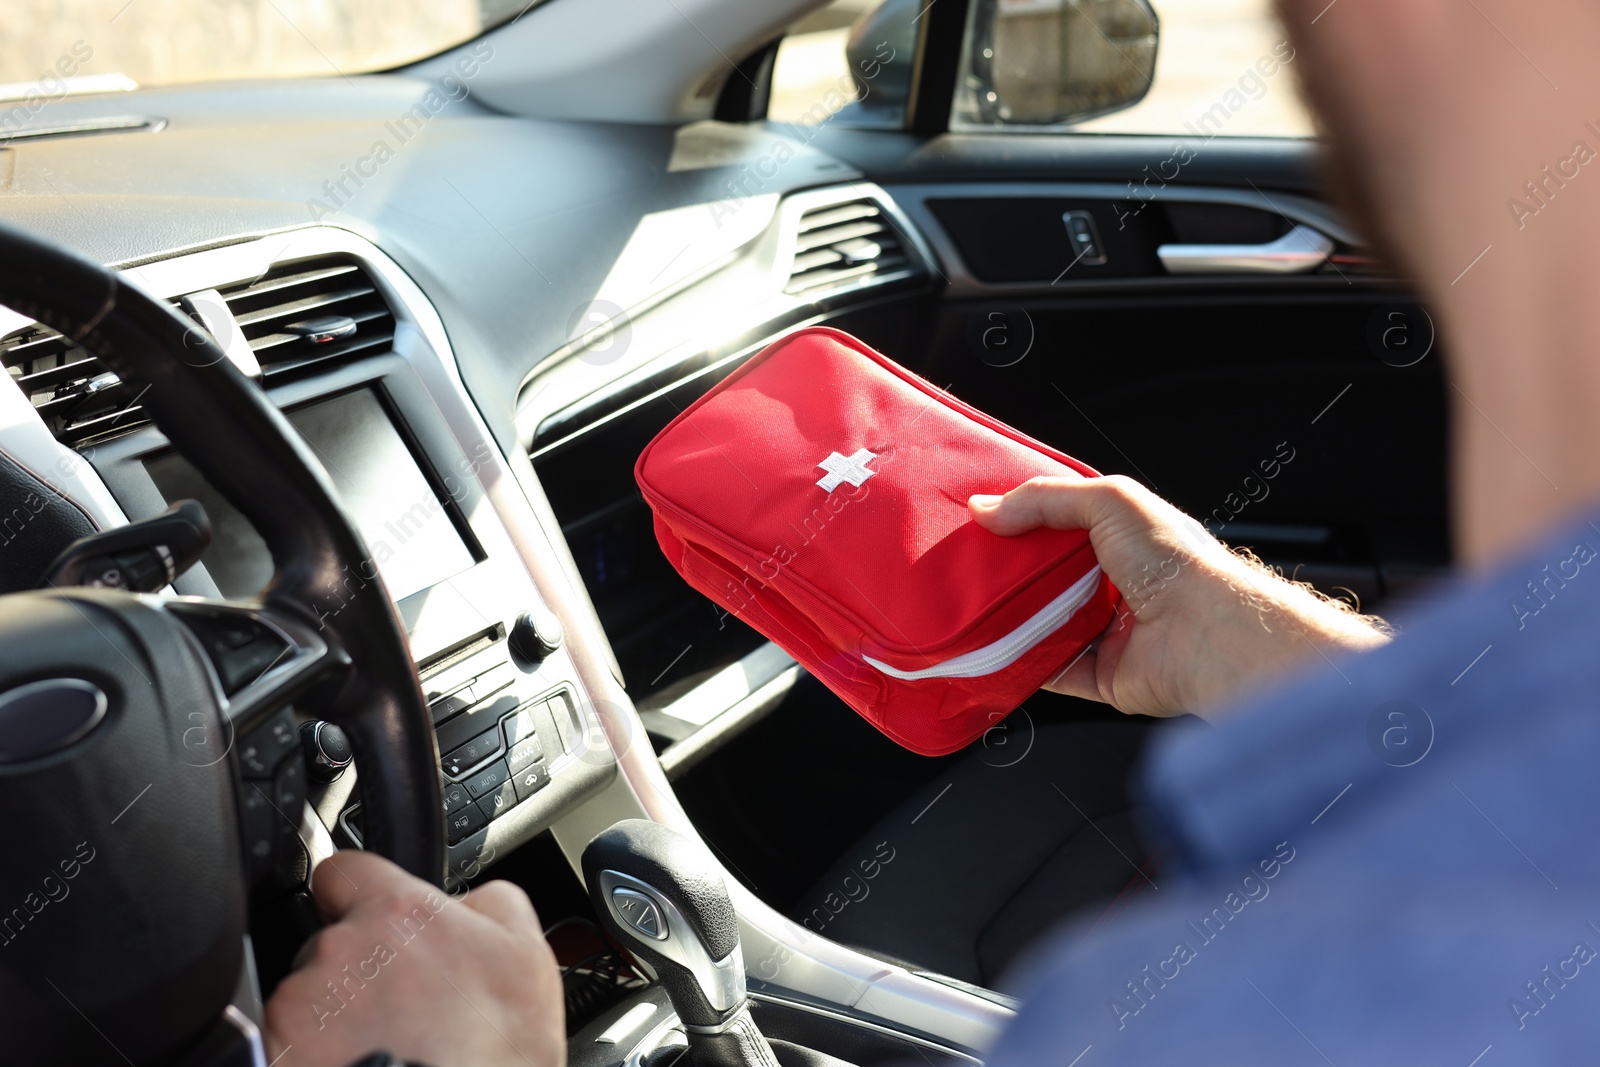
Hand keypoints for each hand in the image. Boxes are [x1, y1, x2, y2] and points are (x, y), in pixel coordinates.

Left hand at [264, 851, 564, 1066]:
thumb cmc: (495, 1054)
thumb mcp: (527, 955)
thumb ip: (492, 902)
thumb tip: (466, 897)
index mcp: (399, 913)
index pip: (344, 871)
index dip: (357, 896)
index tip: (367, 920)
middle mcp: (341, 948)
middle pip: (329, 941)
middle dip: (356, 968)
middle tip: (398, 1009)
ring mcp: (302, 1003)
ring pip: (306, 995)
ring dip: (332, 1015)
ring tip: (380, 1046)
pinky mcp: (278, 1048)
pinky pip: (285, 1040)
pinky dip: (309, 1054)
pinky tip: (354, 1064)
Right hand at [969, 476, 1389, 717]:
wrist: (1206, 632)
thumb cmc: (1175, 561)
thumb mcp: (1108, 500)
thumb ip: (1045, 499)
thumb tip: (986, 509)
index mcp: (1123, 539)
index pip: (1062, 526)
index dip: (1024, 522)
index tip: (982, 521)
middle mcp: (1117, 585)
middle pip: (1048, 577)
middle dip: (1011, 573)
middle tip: (968, 566)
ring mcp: (1109, 632)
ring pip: (1044, 625)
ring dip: (1012, 620)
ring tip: (970, 607)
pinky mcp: (1102, 676)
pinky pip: (1051, 672)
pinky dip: (1023, 665)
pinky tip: (994, 652)